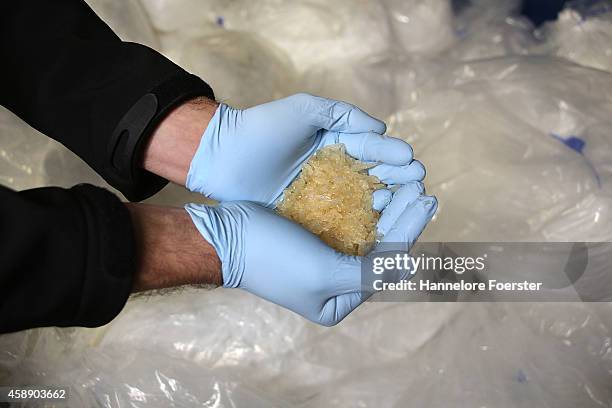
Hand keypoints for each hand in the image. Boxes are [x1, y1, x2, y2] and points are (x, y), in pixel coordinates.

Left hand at [185, 93, 425, 206]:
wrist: (219, 159)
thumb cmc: (259, 129)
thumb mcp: (302, 110)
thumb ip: (342, 113)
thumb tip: (381, 128)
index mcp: (332, 142)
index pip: (370, 149)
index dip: (392, 156)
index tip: (413, 164)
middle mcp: (330, 169)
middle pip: (372, 176)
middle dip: (397, 182)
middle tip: (419, 189)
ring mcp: (320, 195)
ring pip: (360, 201)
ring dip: (385, 205)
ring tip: (405, 207)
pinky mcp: (307, 216)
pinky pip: (338, 221)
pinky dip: (359, 225)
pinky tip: (378, 228)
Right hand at [185, 182, 436, 325]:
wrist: (224, 235)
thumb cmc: (273, 259)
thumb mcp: (325, 273)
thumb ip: (371, 272)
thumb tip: (410, 265)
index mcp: (338, 301)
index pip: (387, 266)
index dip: (410, 232)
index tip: (428, 200)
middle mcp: (336, 282)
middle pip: (381, 248)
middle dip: (403, 219)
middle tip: (423, 189)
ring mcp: (325, 257)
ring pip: (367, 231)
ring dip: (388, 209)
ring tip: (409, 184)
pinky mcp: (314, 234)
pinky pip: (349, 219)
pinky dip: (366, 204)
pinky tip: (380, 186)